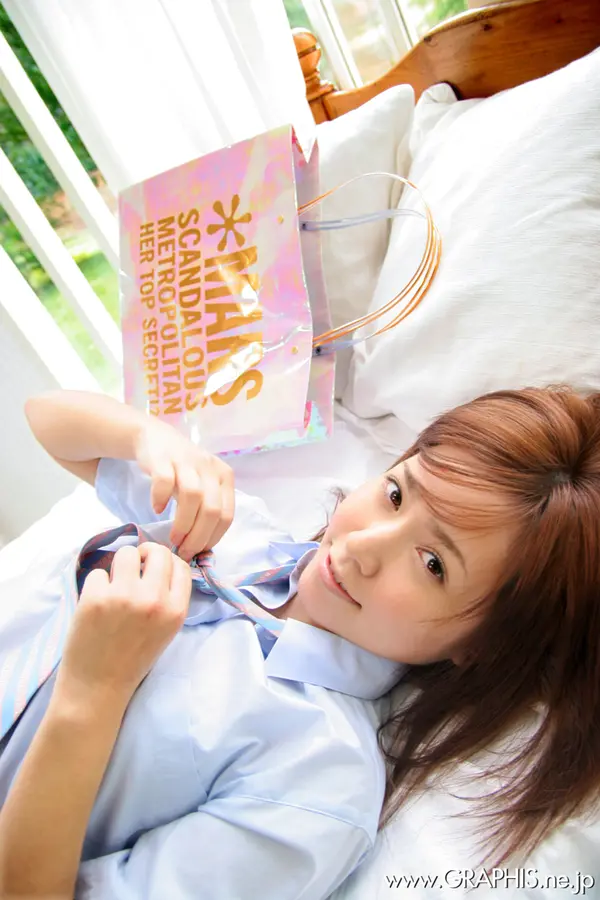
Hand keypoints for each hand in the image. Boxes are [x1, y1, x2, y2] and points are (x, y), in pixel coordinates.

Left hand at [56, 543, 191, 706]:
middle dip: (144, 556)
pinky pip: (98, 572)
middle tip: (133, 569)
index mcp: (175, 611)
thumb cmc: (133, 659)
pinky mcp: (95, 597)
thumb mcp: (166, 631)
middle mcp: (154, 600)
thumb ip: (168, 599)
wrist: (98, 687)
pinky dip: (96, 585)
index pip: (180, 565)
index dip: (167, 563)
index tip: (153, 569)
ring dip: (119, 565)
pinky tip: (96, 604)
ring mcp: (124, 596)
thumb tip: (157, 563)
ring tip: (114, 585)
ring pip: (126, 553)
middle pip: (157, 552)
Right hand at [134, 418, 234, 558]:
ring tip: (173, 538)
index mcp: (224, 477)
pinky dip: (161, 499)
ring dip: (183, 524)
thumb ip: (206, 509)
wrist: (156, 438)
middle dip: (198, 537)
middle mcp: (210, 468)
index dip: (213, 538)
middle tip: (183, 551)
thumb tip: (203, 547)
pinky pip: (164, 481)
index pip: (227, 515)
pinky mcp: (163, 458)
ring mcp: (187, 460)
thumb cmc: (182, 470)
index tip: (198, 552)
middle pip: (212, 509)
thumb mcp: (202, 485)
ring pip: (193, 497)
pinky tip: (157, 509)